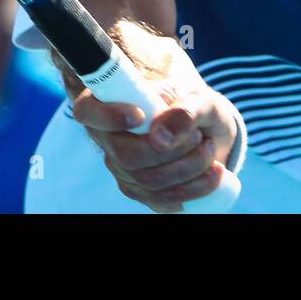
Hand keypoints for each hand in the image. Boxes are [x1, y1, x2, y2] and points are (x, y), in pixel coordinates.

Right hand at [58, 21, 238, 212]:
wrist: (209, 131)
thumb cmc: (196, 107)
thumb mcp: (199, 99)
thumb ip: (185, 110)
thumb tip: (161, 137)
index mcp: (111, 101)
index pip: (88, 110)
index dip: (108, 116)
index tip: (140, 115)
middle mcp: (109, 137)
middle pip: (126, 155)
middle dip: (172, 151)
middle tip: (199, 137)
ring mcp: (121, 167)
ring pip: (146, 181)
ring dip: (188, 170)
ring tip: (210, 150)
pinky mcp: (139, 190)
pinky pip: (159, 200)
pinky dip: (192, 190)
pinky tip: (211, 176)